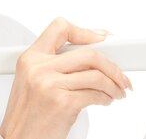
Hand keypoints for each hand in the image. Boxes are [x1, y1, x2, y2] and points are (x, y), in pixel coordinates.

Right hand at [0, 17, 131, 138]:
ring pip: (96, 74)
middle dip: (111, 66)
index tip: (101, 39)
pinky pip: (96, 94)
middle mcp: (39, 68)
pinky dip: (107, 98)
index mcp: (30, 59)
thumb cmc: (26, 117)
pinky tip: (106, 101)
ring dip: (114, 84)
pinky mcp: (63, 103)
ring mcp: (50, 85)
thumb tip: (88, 58)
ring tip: (117, 91)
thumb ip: (54, 66)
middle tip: (120, 74)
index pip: (59, 28)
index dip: (84, 32)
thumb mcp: (31, 82)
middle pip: (87, 54)